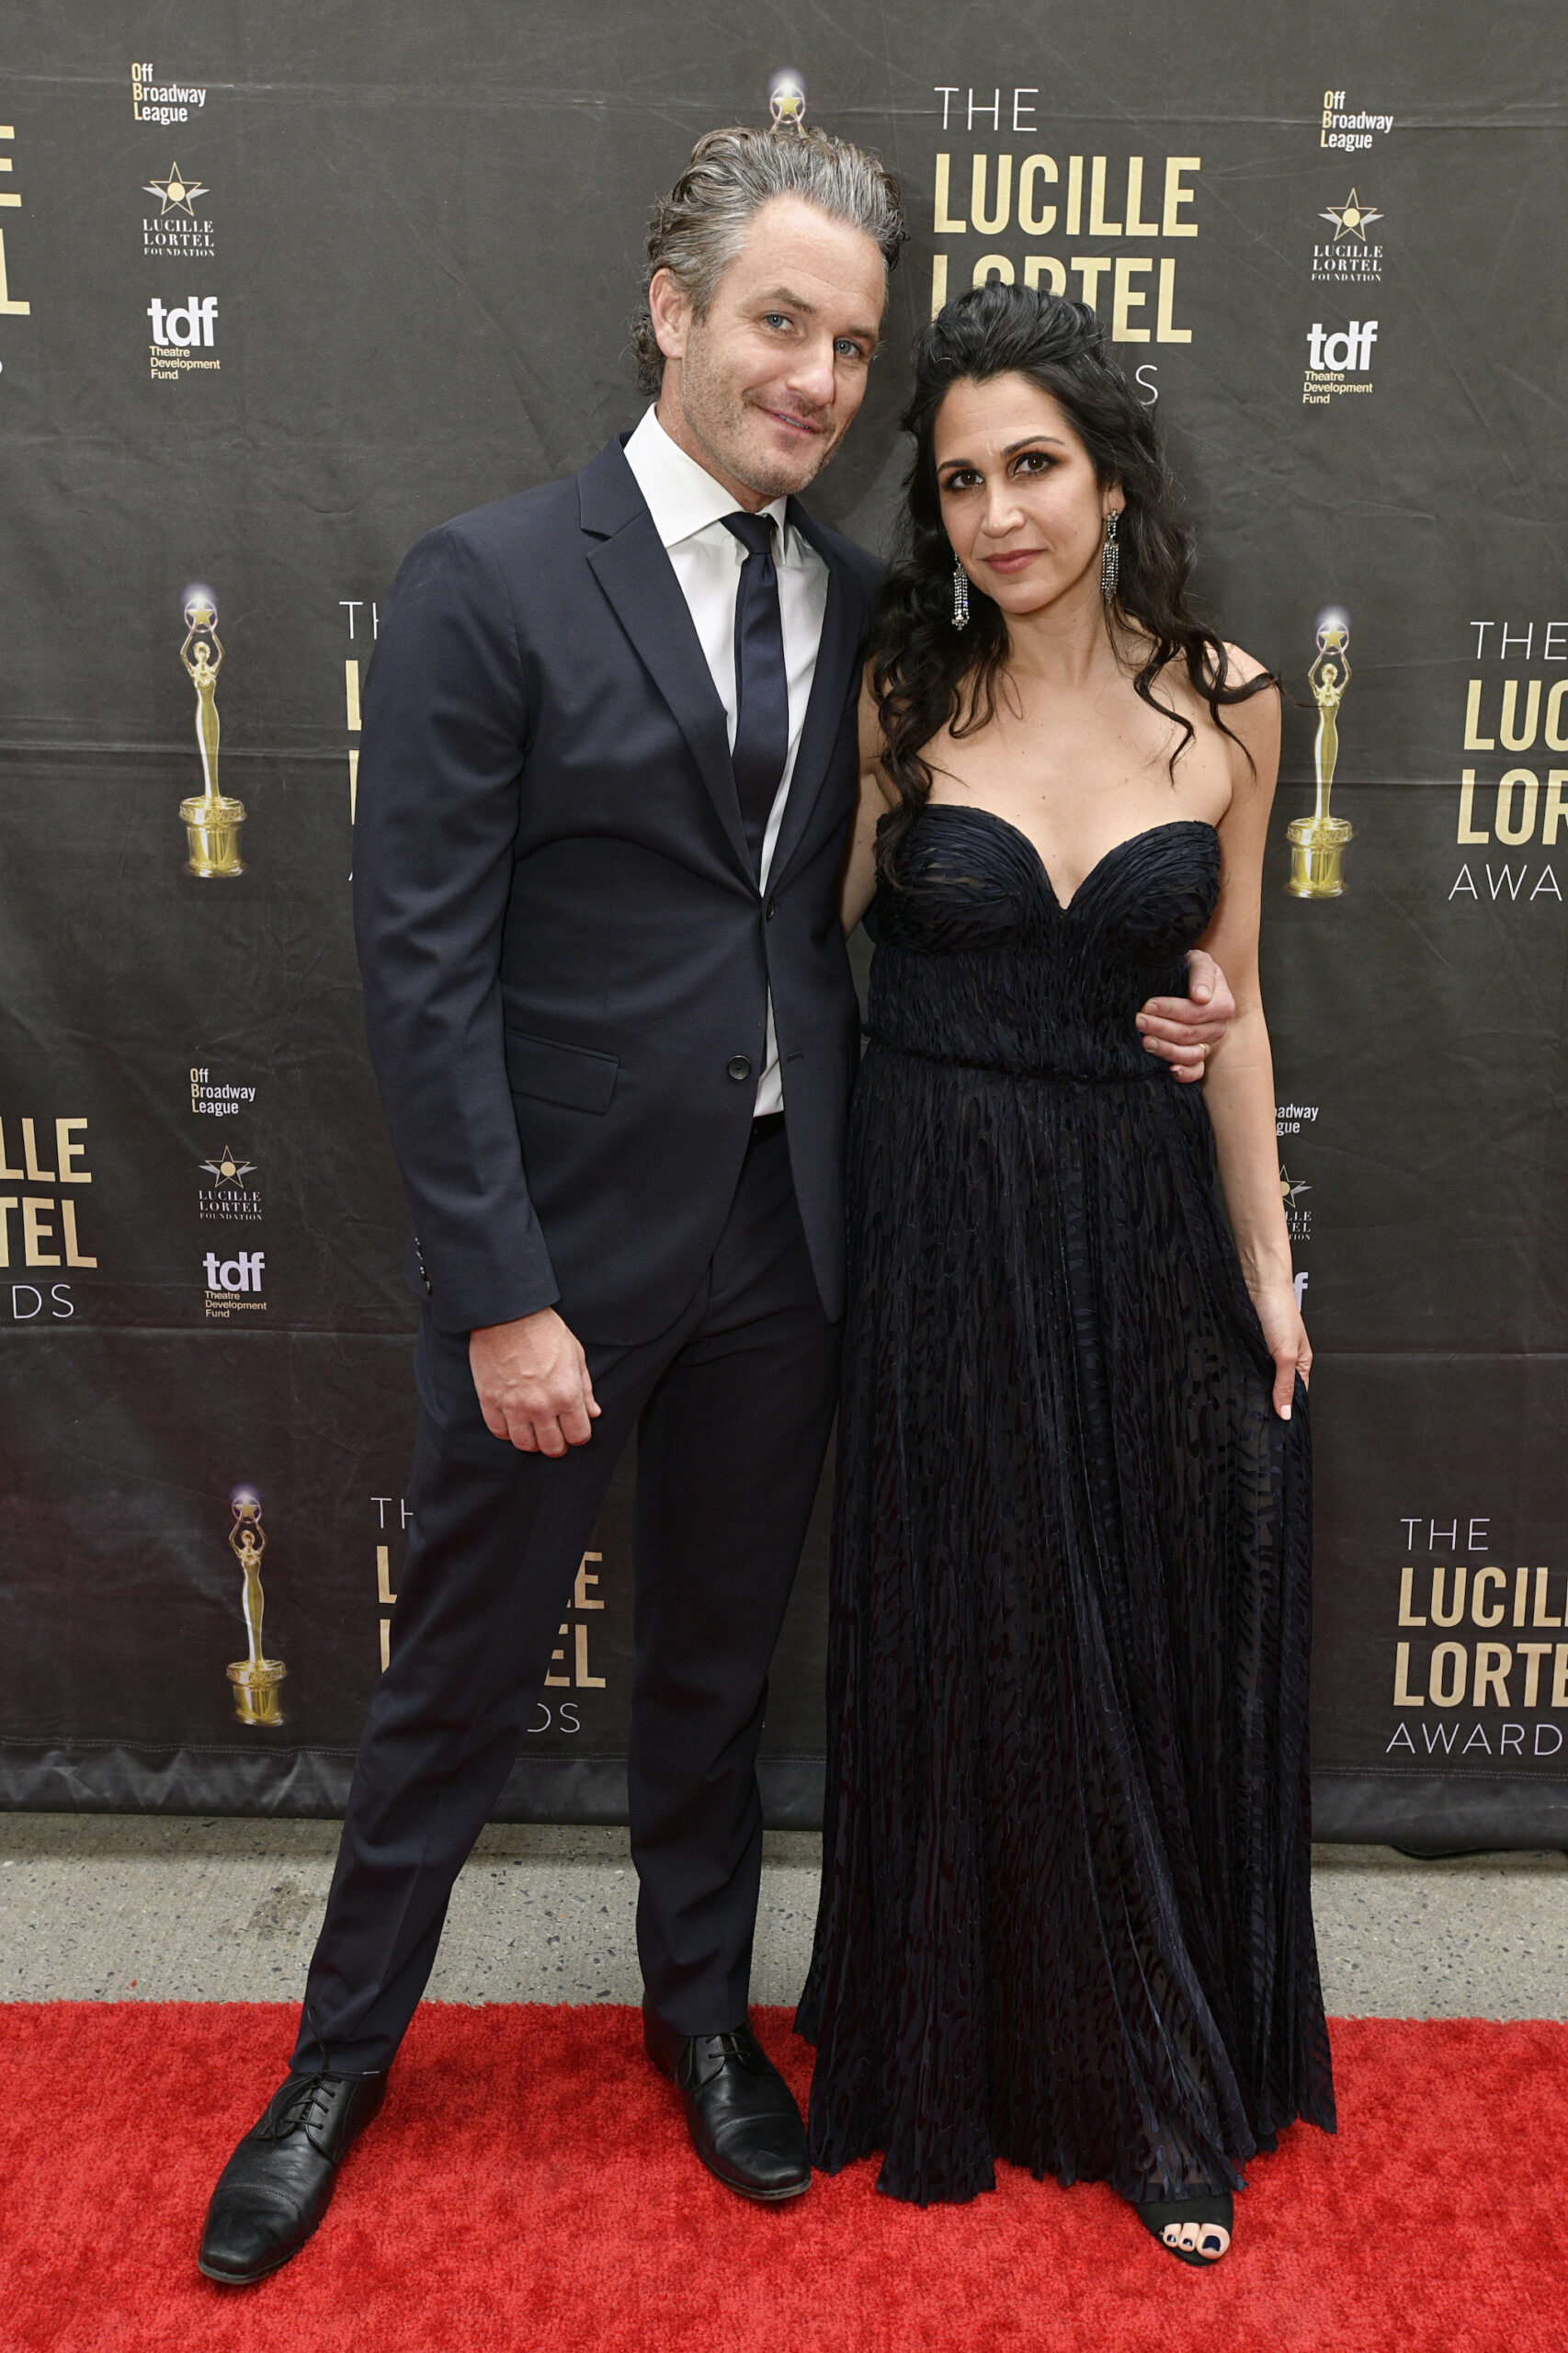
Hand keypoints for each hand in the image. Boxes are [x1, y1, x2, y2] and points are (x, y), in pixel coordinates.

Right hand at [469, 1308, 600, 1456]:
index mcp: (567, 1394)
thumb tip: (593, 1412)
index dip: (579, 1437)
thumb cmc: (544, 1329)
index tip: (575, 1431)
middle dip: (557, 1446)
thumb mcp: (576, 1355)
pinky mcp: (490, 1400)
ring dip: (532, 1443)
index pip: (578, 1436)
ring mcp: (513, 1405)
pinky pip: (499, 1431)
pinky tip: (513, 1423)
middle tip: (556, 1438)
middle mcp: (541, 1406)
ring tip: (534, 1433)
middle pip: (552, 1447)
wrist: (508, 1313)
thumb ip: (585, 1389)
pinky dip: (507, 1432)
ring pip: (524, 1445)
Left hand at [1135, 949, 1234, 1083]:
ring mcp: (1210, 1044)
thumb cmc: (1191, 968)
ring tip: (1145, 1041)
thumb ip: (1202, 974)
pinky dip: (1186, 1074)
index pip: (1196, 1012)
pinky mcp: (1200, 1056)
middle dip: (1161, 1028)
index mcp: (1223, 1004)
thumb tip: (1200, 997)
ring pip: (1190, 1054)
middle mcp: (1219, 1027)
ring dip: (1166, 1050)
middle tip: (1138, 1021)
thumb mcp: (1199, 961)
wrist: (1189, 979)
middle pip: (1189, 1033)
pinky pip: (1197, 1071)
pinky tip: (1170, 1071)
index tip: (1148, 1004)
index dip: (1171, 1010)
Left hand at [1249, 1276, 1310, 1419]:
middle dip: (1266, 1402)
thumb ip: (1285, 1384)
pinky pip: (1244, 1366)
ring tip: (1241, 1406)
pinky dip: (1240, 1374)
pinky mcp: (1247, 1347)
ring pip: (1257, 1379)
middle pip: (1275, 1389)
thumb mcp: (1286, 1353)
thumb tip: (1286, 1413)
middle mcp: (1282, 1360)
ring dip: (1250, 1388)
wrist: (1257, 1283)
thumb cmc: (1279, 1311)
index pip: (1295, 1396)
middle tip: (1253, 1421)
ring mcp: (1263, 1354)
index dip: (1285, 1410)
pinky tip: (1233, 1382)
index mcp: (1300, 1364)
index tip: (1273, 1428)